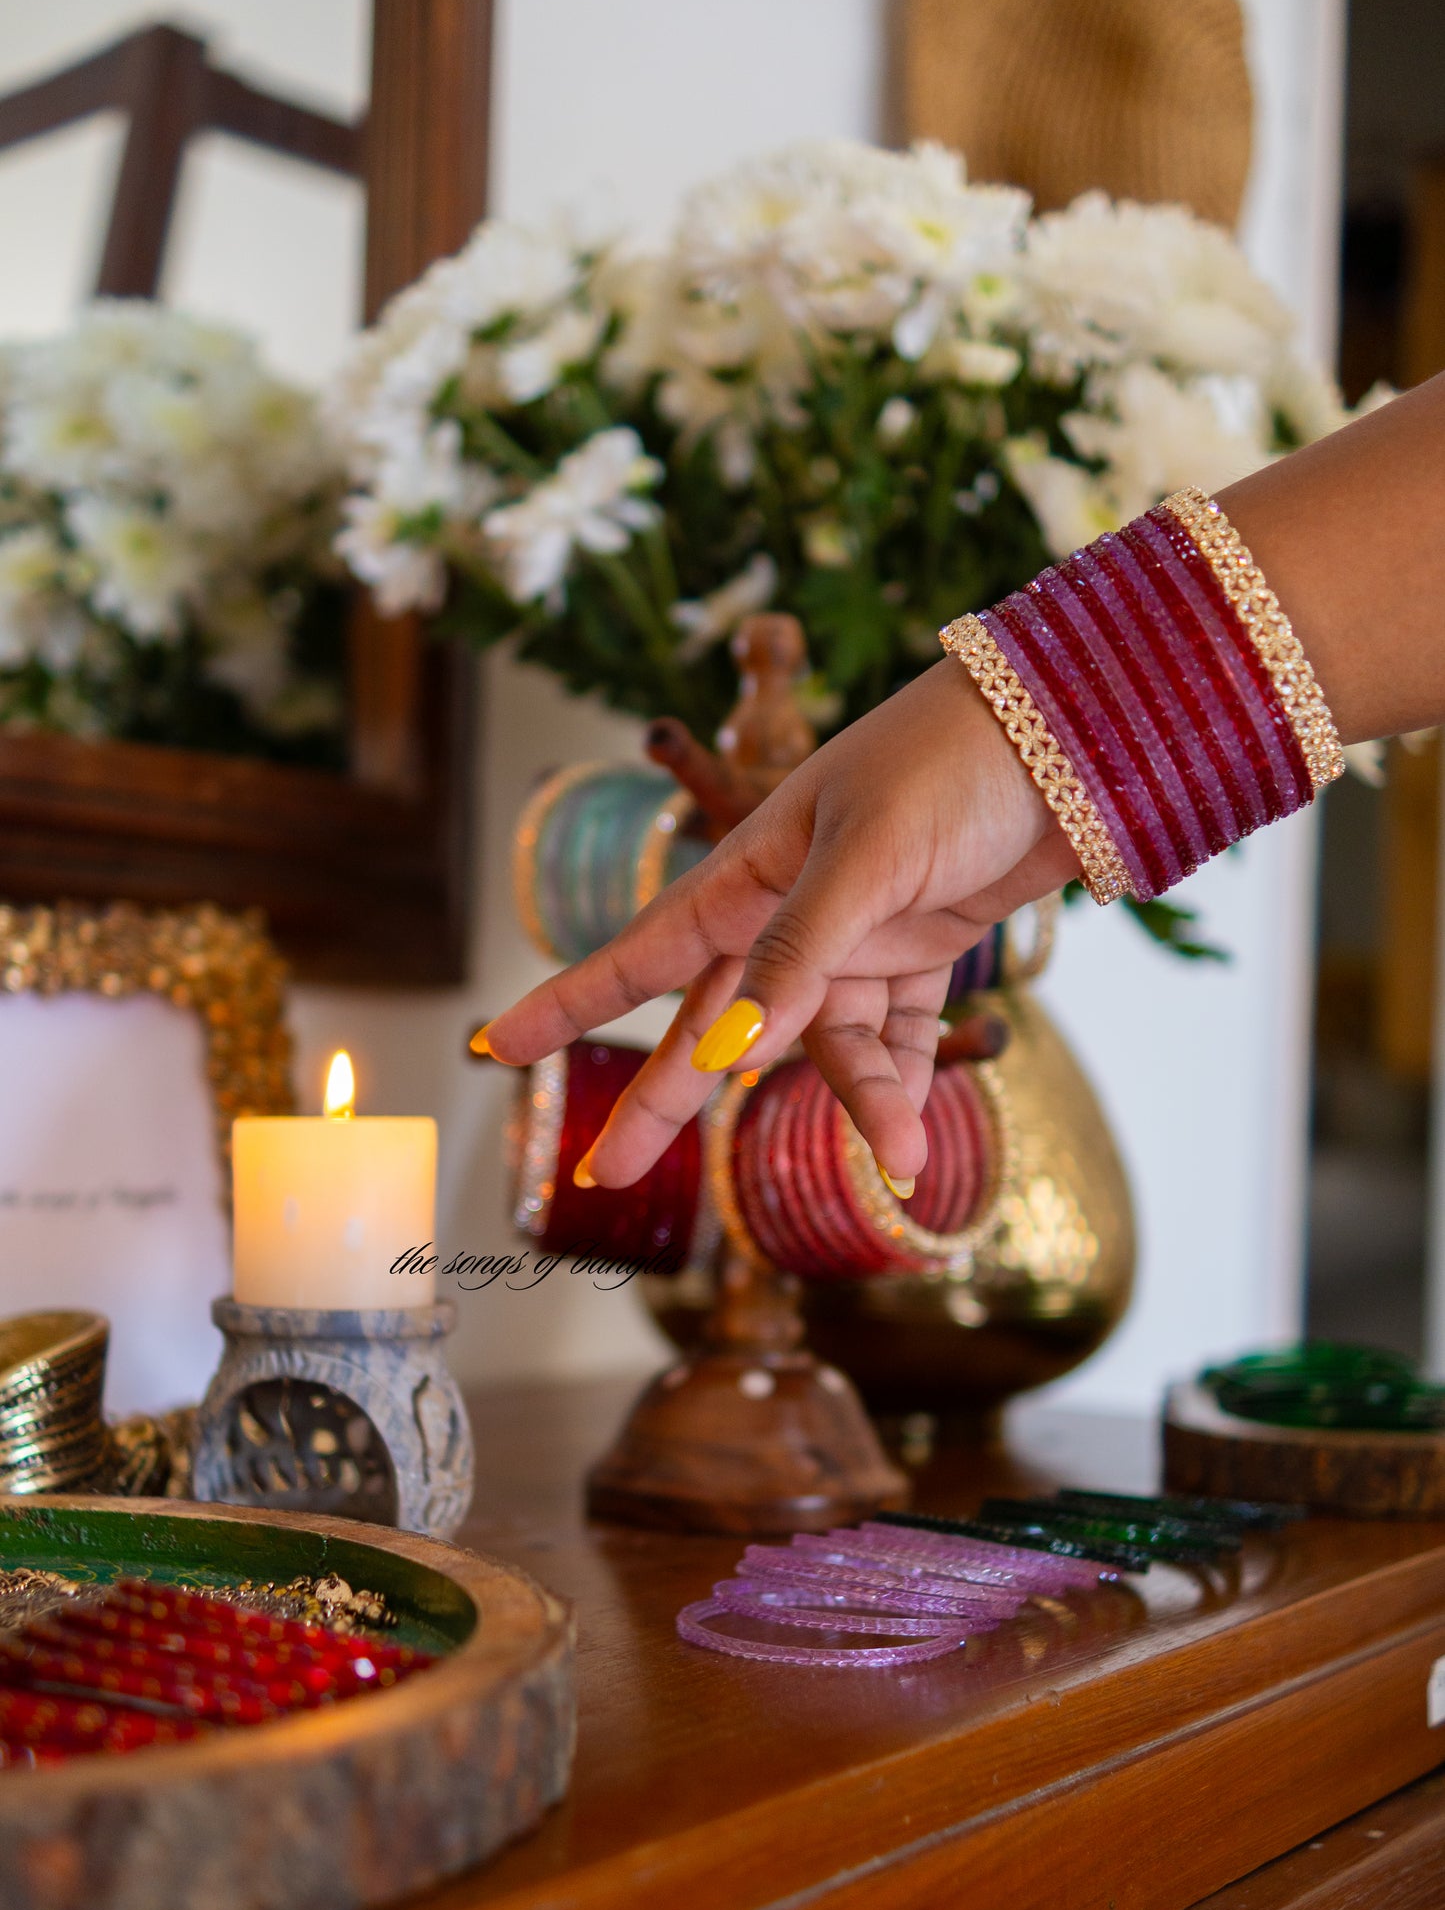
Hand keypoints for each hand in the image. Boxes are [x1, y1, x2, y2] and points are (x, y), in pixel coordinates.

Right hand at [480, 659, 1077, 1187]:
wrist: (1069, 735)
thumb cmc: (947, 765)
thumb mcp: (865, 854)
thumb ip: (799, 953)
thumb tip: (731, 1054)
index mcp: (749, 870)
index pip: (642, 951)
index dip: (569, 1001)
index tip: (494, 1046)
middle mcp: (789, 912)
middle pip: (714, 1024)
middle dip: (667, 1097)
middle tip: (610, 1173)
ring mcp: (855, 937)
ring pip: (826, 1045)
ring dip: (858, 1101)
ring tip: (903, 1157)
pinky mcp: (920, 953)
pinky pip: (895, 1039)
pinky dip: (905, 1086)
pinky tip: (915, 1139)